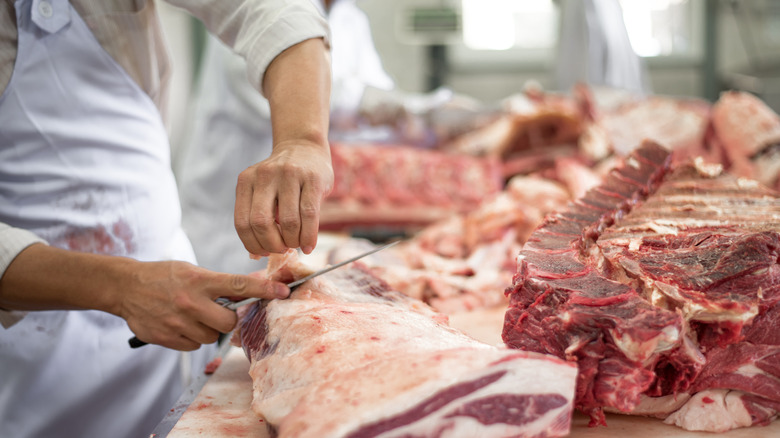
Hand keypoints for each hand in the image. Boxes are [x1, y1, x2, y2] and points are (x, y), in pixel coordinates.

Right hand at [120, 261, 289, 350]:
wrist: (125, 287)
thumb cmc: (163, 276)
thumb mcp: (192, 271)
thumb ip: (218, 283)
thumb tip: (251, 289)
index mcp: (199, 280)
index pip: (239, 285)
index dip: (264, 289)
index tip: (283, 292)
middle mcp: (190, 302)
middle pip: (228, 322)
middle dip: (228, 319)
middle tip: (216, 310)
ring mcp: (177, 322)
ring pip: (211, 336)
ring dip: (207, 329)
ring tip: (192, 315)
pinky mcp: (166, 338)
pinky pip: (193, 346)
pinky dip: (191, 337)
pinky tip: (180, 324)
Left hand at [234, 140, 333, 256]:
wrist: (304, 147)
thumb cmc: (283, 179)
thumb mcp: (263, 192)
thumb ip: (257, 218)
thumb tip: (254, 255)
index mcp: (246, 180)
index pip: (242, 223)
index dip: (253, 244)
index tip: (264, 252)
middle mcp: (264, 175)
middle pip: (261, 223)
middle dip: (272, 245)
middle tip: (281, 249)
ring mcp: (289, 174)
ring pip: (288, 221)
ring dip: (293, 241)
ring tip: (296, 244)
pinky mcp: (312, 178)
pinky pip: (310, 215)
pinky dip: (309, 236)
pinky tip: (308, 245)